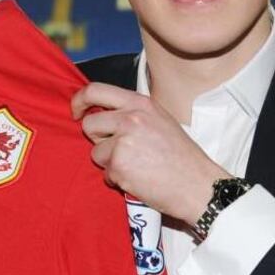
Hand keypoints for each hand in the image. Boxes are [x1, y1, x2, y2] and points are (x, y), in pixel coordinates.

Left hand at [72, 82, 231, 224]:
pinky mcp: (118, 165)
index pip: (96, 90)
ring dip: (109, 162)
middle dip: (98, 139)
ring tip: (135, 166)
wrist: (198, 185)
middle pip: (90, 124)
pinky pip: (104, 173)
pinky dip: (116, 179)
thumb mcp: (160, 120)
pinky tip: (138, 179)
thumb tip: (104, 114)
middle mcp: (130, 118)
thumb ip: (133, 113)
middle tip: (119, 150)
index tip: (76, 112)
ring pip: (95, 151)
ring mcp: (123, 141)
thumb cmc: (182, 156)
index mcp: (140, 103)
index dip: (79, 100)